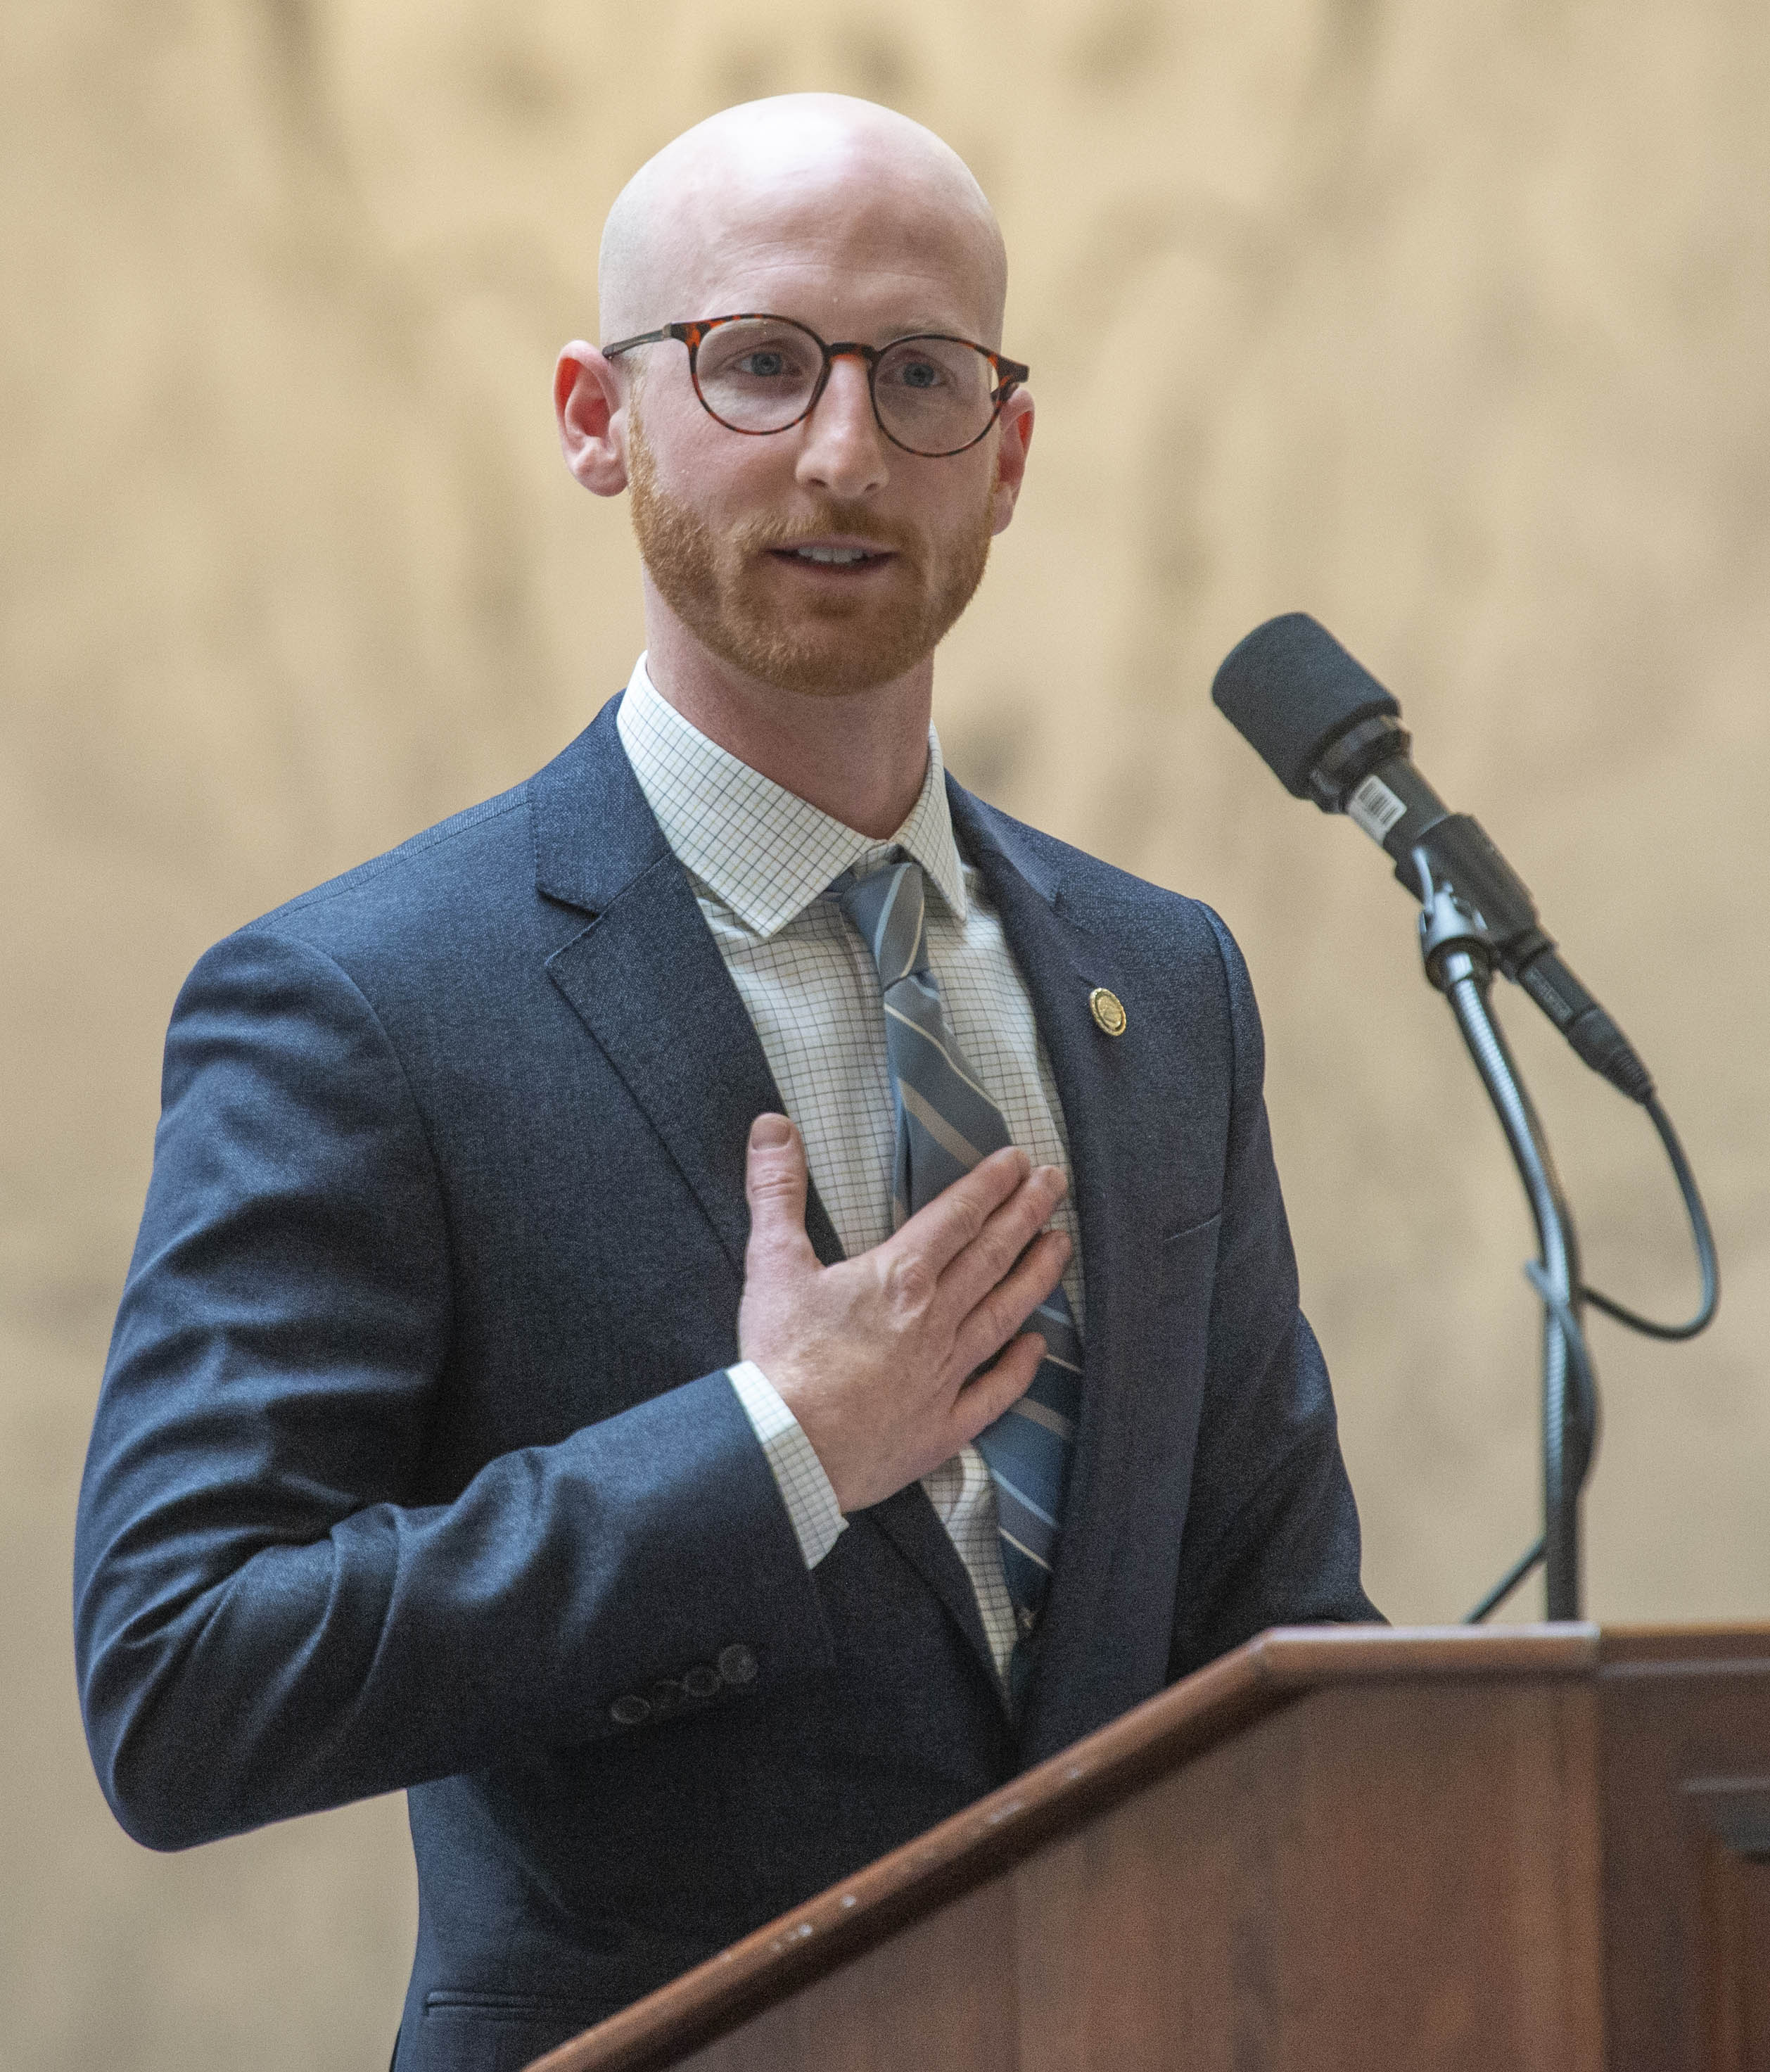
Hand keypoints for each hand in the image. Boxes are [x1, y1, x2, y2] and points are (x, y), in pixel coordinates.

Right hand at [737, 1112, 1071, 1513]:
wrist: (786, 1451)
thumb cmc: (780, 1360)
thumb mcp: (772, 1263)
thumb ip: (777, 1190)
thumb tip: (772, 1124)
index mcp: (901, 1277)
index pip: (958, 1217)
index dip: (991, 1185)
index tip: (1020, 1161)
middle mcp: (935, 1320)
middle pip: (992, 1256)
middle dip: (1028, 1214)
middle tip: (1057, 1183)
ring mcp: (945, 1374)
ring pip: (1003, 1314)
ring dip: (1036, 1276)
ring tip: (1062, 1246)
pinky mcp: (942, 1426)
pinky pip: (993, 1393)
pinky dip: (1018, 1369)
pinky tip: (1038, 1349)